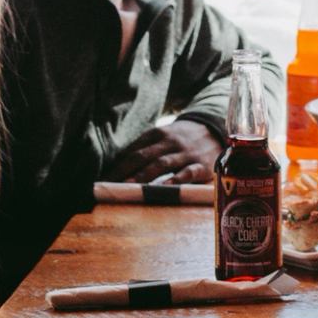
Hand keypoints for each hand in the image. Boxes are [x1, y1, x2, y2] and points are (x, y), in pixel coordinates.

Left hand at [106, 118, 222, 183]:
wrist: (215, 129)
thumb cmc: (181, 138)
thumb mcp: (163, 135)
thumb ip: (144, 147)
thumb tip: (117, 165)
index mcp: (158, 134)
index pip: (133, 150)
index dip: (117, 165)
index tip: (103, 179)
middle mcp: (170, 142)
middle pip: (143, 156)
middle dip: (124, 172)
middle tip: (108, 185)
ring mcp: (186, 153)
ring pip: (161, 164)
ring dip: (142, 176)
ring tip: (127, 188)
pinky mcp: (201, 165)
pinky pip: (187, 173)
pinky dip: (174, 180)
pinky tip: (163, 188)